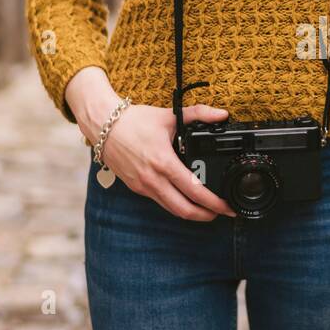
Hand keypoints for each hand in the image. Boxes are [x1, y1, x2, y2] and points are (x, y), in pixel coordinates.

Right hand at [66, 67, 234, 220]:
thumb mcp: (169, 116)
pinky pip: (160, 201)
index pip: (194, 191)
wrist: (102, 125)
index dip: (214, 203)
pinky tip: (184, 198)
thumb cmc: (133, 121)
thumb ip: (199, 114)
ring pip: (171, 209)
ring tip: (207, 209)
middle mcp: (153, 179)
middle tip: (221, 212)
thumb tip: (222, 114)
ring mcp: (143, 186)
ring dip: (190, 213)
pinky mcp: (136, 187)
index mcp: (164, 163)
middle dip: (206, 215)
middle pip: (184, 210)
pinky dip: (175, 204)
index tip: (227, 207)